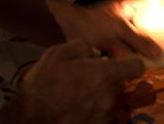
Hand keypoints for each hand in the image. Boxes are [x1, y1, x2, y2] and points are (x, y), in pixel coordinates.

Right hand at [3, 39, 145, 123]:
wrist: (28, 120)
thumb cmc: (40, 86)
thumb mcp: (56, 54)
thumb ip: (82, 47)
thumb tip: (95, 53)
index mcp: (101, 74)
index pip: (136, 66)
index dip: (129, 63)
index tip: (119, 64)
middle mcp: (107, 96)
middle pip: (118, 84)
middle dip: (105, 81)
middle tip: (83, 81)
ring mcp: (102, 115)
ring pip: (108, 100)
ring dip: (96, 97)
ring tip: (74, 97)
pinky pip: (99, 115)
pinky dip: (90, 111)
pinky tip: (73, 109)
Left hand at [43, 0, 162, 60]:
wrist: (63, 31)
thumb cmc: (90, 22)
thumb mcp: (120, 28)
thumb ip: (139, 40)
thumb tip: (158, 53)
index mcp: (127, 7)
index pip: (151, 2)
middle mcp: (121, 18)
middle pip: (145, 25)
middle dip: (155, 36)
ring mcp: (112, 32)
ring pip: (133, 41)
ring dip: (141, 50)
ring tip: (154, 60)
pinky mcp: (105, 45)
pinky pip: (121, 53)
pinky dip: (127, 59)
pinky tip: (133, 66)